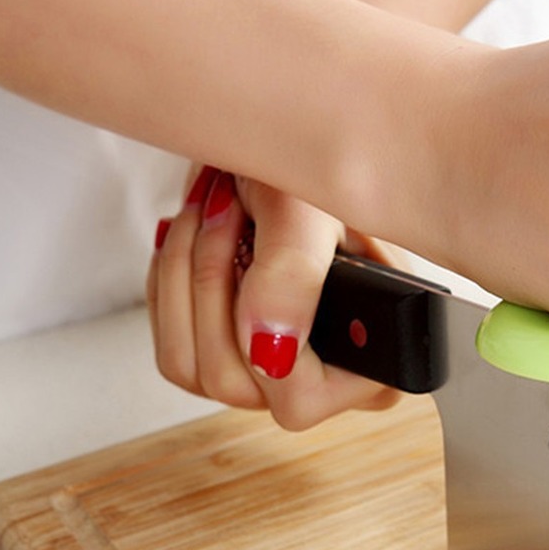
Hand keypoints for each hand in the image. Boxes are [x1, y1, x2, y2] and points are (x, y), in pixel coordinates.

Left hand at [148, 167, 401, 429]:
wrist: (287, 154)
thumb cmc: (317, 178)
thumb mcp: (314, 211)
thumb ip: (296, 275)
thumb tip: (268, 351)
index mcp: (377, 363)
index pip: (303, 396)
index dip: (266, 334)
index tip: (254, 256)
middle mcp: (328, 383)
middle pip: (236, 384)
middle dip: (213, 286)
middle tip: (230, 212)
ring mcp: (275, 378)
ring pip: (194, 372)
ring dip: (187, 278)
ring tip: (212, 214)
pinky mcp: (231, 363)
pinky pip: (175, 356)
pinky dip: (171, 287)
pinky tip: (198, 238)